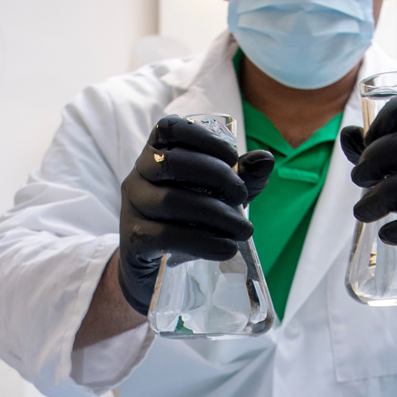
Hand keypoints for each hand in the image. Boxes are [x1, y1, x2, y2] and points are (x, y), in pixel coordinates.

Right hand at [118, 115, 274, 314]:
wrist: (155, 267)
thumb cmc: (189, 220)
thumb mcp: (218, 193)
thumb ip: (241, 175)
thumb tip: (265, 159)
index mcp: (156, 154)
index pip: (169, 129)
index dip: (202, 137)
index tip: (232, 158)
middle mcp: (137, 175)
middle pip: (171, 162)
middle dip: (215, 175)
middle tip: (241, 196)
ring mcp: (131, 206)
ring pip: (170, 200)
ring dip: (216, 214)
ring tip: (242, 229)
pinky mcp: (132, 239)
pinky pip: (165, 236)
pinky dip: (203, 241)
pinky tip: (226, 248)